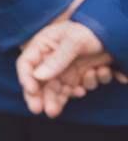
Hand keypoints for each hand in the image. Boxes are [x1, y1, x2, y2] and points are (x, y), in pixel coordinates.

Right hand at [16, 0, 126, 116]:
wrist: (114, 33)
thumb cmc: (91, 30)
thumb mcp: (74, 41)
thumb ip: (57, 59)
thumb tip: (39, 77)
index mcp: (43, 45)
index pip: (26, 63)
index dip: (26, 77)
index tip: (32, 91)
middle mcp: (50, 59)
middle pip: (39, 82)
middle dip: (39, 97)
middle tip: (38, 110)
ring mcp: (64, 69)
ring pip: (56, 90)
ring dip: (57, 100)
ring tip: (58, 109)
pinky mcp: (78, 77)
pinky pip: (77, 88)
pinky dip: (83, 88)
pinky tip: (86, 85)